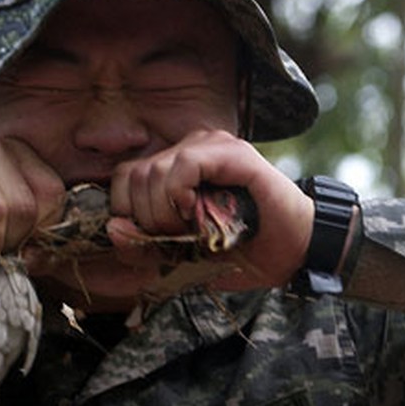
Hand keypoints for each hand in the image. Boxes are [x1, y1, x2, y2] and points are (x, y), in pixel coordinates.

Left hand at [106, 129, 314, 291]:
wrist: (293, 253)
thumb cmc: (240, 253)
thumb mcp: (180, 258)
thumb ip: (144, 246)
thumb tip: (111, 229)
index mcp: (174, 169)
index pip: (124, 178)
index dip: (127, 212)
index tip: (153, 238)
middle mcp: (189, 150)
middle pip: (134, 175)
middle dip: (146, 219)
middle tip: (178, 238)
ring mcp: (211, 146)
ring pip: (154, 169)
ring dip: (164, 212)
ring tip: (193, 230)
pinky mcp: (231, 152)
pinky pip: (184, 164)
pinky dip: (180, 193)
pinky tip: (197, 212)